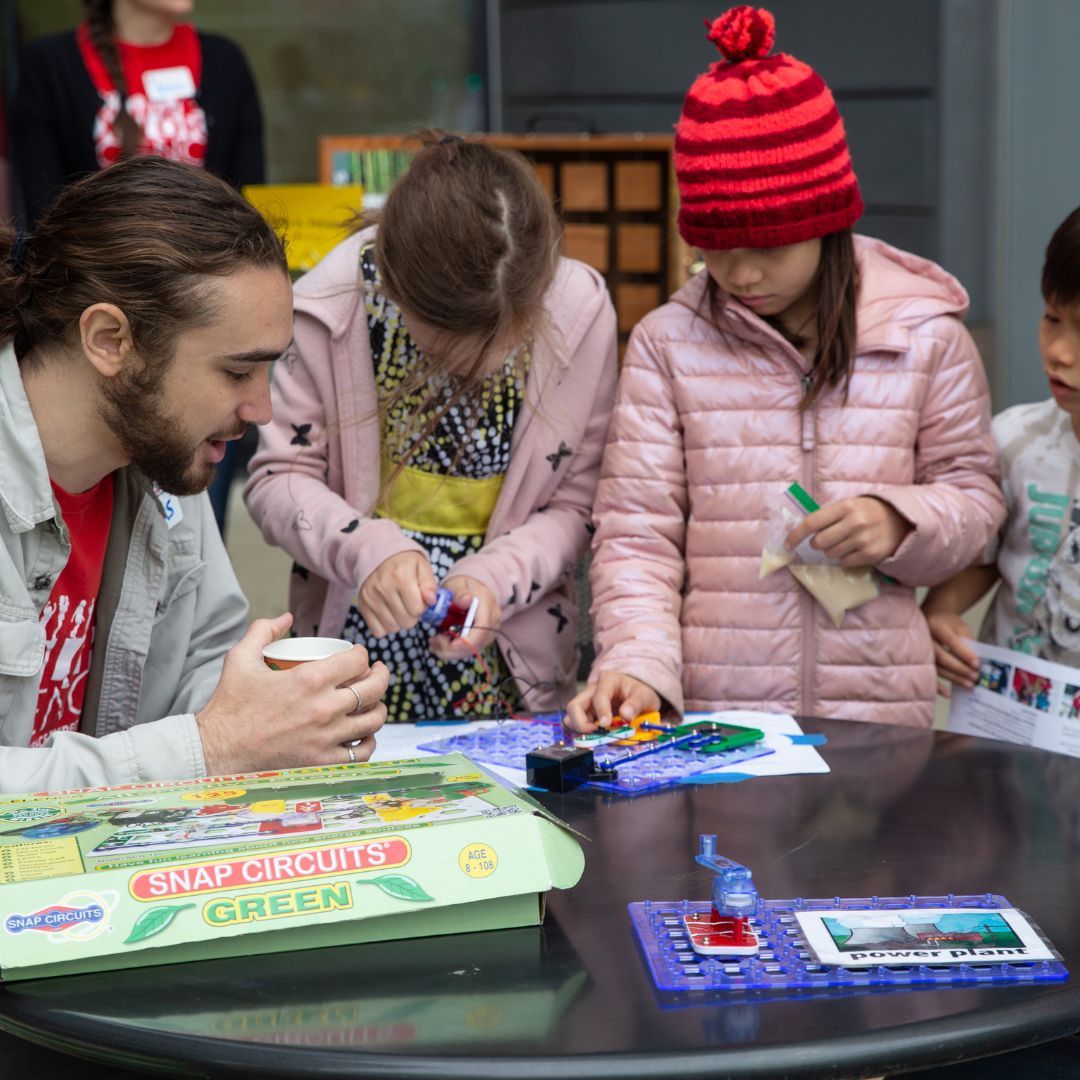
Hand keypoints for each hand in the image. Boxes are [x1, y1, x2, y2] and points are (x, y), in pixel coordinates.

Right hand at [196, 613, 389, 772]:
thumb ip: (263, 630)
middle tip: (376, 673)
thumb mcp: (240, 658)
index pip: (357, 661)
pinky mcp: (322, 762)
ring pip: (373, 720)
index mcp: (309, 680)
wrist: (216, 750)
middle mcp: (324, 708)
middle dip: (381, 676)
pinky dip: (368, 742)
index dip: (363, 655)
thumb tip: (286, 618)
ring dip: (378, 707)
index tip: (359, 656)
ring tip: (374, 703)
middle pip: (373, 688)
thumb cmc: (229, 705)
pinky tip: (365, 735)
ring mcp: (326, 737)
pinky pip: (361, 752)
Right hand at [358, 551, 437, 636]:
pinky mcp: (363, 606)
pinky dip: (386, 626)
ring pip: (393, 628)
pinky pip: (378, 631)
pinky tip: (389, 612)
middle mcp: (383, 587)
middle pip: (406, 621)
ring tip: (399, 607)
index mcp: (401, 576)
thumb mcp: (422, 567)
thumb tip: (431, 601)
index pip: (417, 609)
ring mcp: (370, 598)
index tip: (419, 599)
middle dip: (412, 616)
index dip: (422, 607)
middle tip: (410, 603)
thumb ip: (430, 585)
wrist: (379, 559)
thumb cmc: (405, 565)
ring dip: (400, 621)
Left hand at [429, 575, 500, 659]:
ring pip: (472, 650)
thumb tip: (466, 600)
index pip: (482, 628)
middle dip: (453, 648)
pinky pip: (469, 649)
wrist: (472, 588)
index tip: (451, 645)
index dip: (468, 640)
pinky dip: (453, 651)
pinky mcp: (483, 637)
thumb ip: (460, 593)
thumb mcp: (458, 584)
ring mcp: (489, 630)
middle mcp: (493, 619)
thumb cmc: (462, 585)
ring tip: (433, 643)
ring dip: (450, 652)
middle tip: (433, 641)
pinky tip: (440, 644)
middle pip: (477, 643)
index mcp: (487, 605)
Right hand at [565, 672, 660, 732]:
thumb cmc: (639, 693)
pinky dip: (582, 733)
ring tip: (597, 736)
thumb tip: (626, 715)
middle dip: (581, 723)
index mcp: (607, 681)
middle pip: (574, 706)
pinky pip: (575, 724)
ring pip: (571, 716)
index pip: (598, 695)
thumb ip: (636, 703)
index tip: (606, 724)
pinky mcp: (586, 714)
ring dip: (580, 729)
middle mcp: (592, 690)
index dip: (601, 711)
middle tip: (596, 733)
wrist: (637, 695)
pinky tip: (596, 736)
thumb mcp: (645, 695)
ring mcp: (586, 703)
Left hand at [786, 496, 910, 567]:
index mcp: (845, 506)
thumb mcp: (848, 505)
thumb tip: (800, 530)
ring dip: (832, 550)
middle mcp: (855, 522)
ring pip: (831, 554)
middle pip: (819, 542)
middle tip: (825, 540)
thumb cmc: (866, 512)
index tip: (787, 544)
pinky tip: (856, 549)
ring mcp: (863, 539)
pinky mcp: (871, 554)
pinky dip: (846, 558)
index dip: (796, 535)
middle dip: (817, 544)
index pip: (812, 522)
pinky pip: (845, 562)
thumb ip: (827, 515)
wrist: (901, 520)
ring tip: (846, 541)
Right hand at [926, 611, 978, 694]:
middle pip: (942, 656)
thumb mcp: (959, 625)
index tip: (977, 664)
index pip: (951, 641)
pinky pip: (927, 674)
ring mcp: (918, 649)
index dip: (964, 653)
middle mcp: (924, 637)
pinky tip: (948, 693)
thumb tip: (976, 662)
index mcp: (935, 625)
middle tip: (974, 677)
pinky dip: (937, 686)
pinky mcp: (918, 659)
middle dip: (960, 668)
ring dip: (953, 678)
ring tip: (969, 684)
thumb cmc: (947, 622)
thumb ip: (967, 640)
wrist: (931, 616)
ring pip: (936, 667)